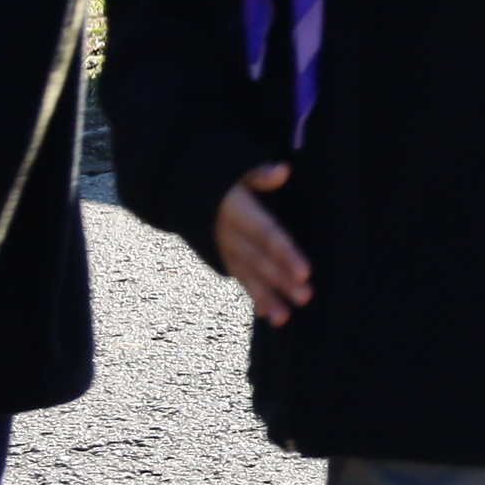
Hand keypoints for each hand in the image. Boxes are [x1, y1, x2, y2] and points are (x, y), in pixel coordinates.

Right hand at [216, 164, 310, 324]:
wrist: (177, 186)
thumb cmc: (218, 173)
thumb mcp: (235, 167)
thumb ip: (258, 173)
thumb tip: (283, 172)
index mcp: (236, 211)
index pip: (266, 235)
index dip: (285, 253)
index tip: (306, 272)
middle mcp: (227, 234)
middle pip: (259, 260)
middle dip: (281, 281)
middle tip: (306, 297)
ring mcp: (222, 248)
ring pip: (248, 275)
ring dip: (267, 297)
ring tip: (284, 318)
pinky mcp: (221, 256)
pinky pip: (238, 278)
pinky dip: (253, 295)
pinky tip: (268, 314)